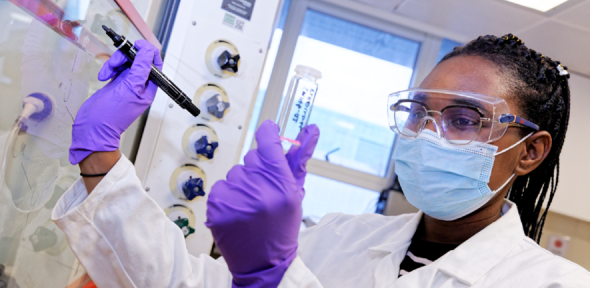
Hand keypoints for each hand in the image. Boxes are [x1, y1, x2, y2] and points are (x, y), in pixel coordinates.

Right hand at [69, 40, 161, 164]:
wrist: (93, 128)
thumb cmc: (112, 115)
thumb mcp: (129, 88)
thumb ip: (140, 68)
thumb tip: (148, 51)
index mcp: (149, 87)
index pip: (155, 63)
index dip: (148, 51)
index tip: (136, 45)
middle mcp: (140, 85)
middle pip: (138, 59)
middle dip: (125, 57)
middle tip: (115, 63)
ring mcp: (127, 84)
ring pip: (125, 62)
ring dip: (114, 63)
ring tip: (106, 73)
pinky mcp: (115, 83)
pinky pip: (115, 68)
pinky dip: (108, 68)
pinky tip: (102, 77)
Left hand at [206, 120, 319, 287]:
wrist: (263, 263)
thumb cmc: (282, 227)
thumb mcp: (296, 193)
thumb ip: (300, 159)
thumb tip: (312, 128)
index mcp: (281, 186)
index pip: (269, 143)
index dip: (268, 133)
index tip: (269, 129)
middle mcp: (258, 190)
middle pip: (252, 157)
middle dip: (258, 169)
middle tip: (265, 191)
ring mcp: (235, 199)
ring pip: (235, 172)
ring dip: (242, 184)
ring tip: (251, 205)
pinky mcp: (216, 207)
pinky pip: (221, 187)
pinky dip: (228, 196)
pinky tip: (238, 211)